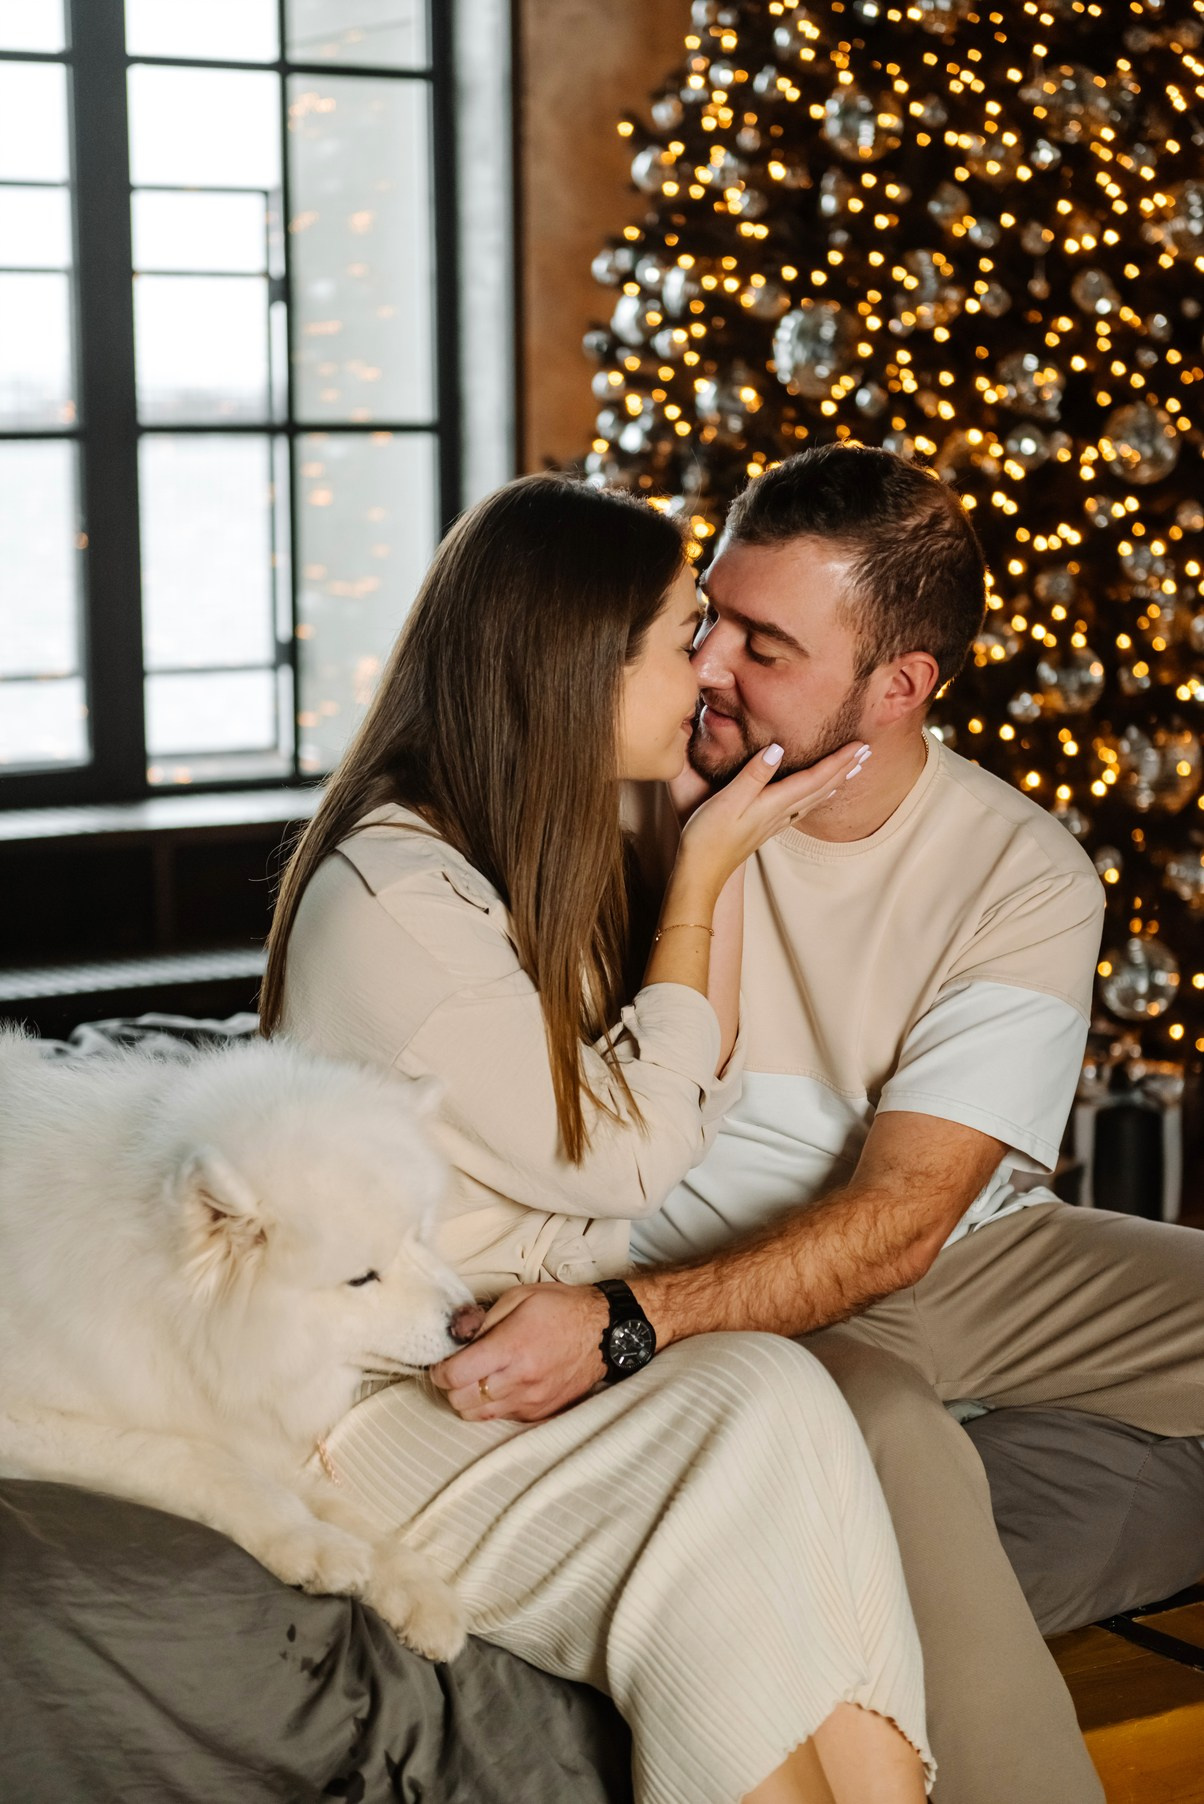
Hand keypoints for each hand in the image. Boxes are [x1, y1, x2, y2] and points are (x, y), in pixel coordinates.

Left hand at [429, 1284, 608, 1422]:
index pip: (456, 1376)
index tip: (442, 1362)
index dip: (440, 1371)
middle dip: (451, 1386)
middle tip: (458, 1369)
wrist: (604, 1333)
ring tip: (478, 1378)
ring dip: (470, 1399)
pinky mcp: (540, 1412)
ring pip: (478, 1415)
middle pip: (461, 1401)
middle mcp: (520, 1380)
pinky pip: (501, 1417)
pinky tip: (501, 1384)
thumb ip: (483, 1319)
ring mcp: (531, 1401)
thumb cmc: (561, 1309)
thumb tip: (455, 1338)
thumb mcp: (519, 1297)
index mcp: (511, 1348)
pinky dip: (493, 1404)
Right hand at [675, 738, 868, 892]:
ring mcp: (774, 823)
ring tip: (852, 770)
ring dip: (834, 782)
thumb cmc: (707, 838)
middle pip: (820, 789)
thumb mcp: (727, 801)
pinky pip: (801, 809)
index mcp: (773, 804)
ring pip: (813, 799)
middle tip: (867, 752)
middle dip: (843, 769)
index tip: (860, 744)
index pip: (814, 778)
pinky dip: (816, 797)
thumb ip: (753, 775)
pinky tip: (817, 796)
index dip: (838, 760)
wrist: (700, 875)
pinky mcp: (765, 829)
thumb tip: (778, 749)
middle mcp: (779, 814)